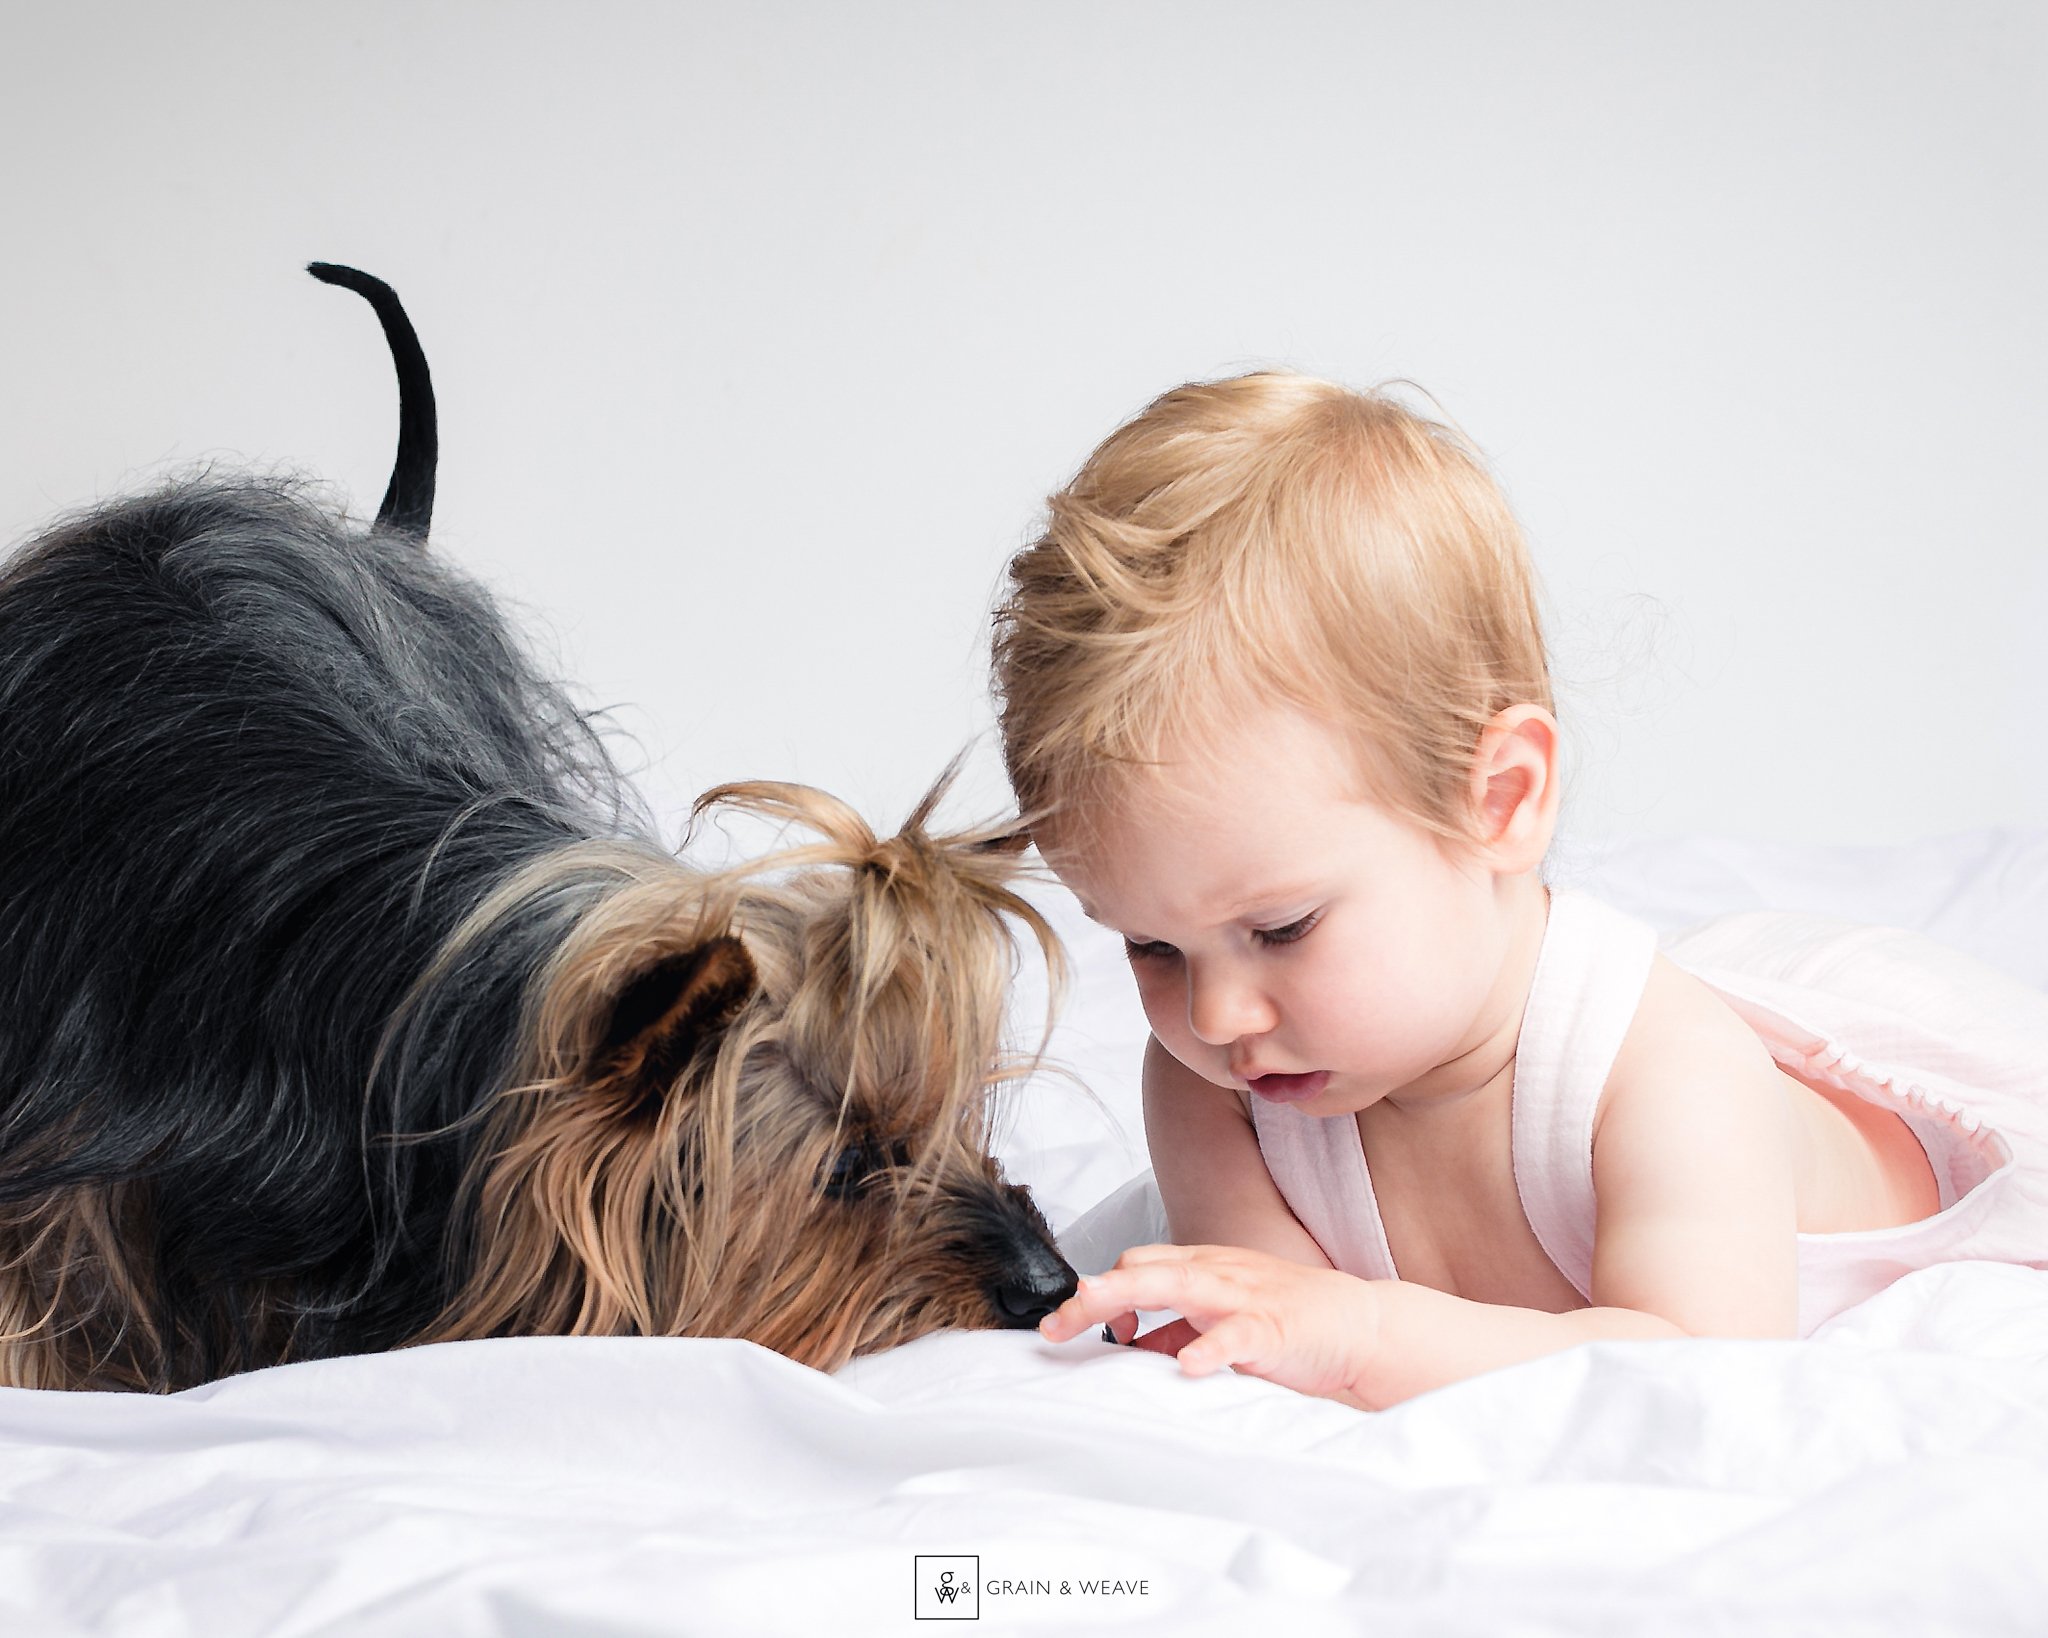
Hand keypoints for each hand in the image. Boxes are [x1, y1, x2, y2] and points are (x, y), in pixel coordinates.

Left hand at [1039, 1243, 1380, 1404]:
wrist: (1356, 1324)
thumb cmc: (1286, 1319)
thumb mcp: (1221, 1319)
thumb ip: (1176, 1329)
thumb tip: (1128, 1345)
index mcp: (1202, 1268)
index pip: (1136, 1265)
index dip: (1098, 1291)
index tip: (1065, 1324)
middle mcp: (1216, 1272)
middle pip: (1145, 1266)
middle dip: (1097, 1292)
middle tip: (1057, 1322)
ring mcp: (1244, 1295)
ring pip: (1181, 1282)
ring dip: (1133, 1294)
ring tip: (1095, 1308)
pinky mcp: (1273, 1327)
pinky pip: (1237, 1334)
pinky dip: (1210, 1346)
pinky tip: (1188, 1365)